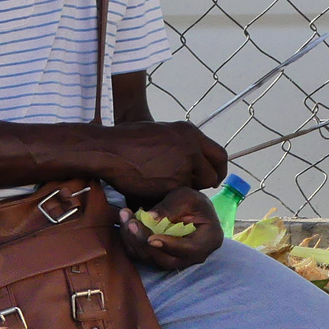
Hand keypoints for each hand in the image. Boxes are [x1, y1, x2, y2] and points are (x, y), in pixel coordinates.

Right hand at [101, 121, 227, 199]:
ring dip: (185, 190)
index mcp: (190, 132)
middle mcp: (191, 147)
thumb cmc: (128, 140)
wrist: (109, 150)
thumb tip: (192, 157)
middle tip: (192, 187)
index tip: (212, 176)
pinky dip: (170, 196)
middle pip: (212, 174)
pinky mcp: (173, 184)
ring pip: (196, 188)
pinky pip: (178, 195)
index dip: (217, 169)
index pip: (219, 155)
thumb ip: (181, 144)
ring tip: (165, 185)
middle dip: (204, 183)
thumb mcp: (163, 132)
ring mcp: (184, 166)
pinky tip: (155, 189)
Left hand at [118, 188, 221, 270]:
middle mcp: (193, 256)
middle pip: (168, 260)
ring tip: (125, 218)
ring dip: (134, 241)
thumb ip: (171, 207)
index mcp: (208, 240)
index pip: (191, 249)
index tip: (152, 238)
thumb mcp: (187, 197)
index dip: (170, 246)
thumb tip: (150, 217)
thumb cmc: (194, 202)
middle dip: (145, 243)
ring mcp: (177, 260)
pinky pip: (144, 257)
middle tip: (131, 223)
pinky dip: (132, 243)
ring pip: (153, 260)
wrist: (191, 210)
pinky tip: (125, 224)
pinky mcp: (162, 259)